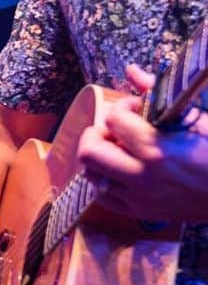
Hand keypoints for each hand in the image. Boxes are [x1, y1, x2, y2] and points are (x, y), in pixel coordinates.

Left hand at [77, 64, 207, 223]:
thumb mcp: (195, 118)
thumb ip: (158, 94)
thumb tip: (131, 70)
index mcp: (157, 148)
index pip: (113, 119)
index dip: (122, 107)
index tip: (137, 108)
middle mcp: (142, 176)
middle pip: (89, 152)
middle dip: (96, 134)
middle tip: (115, 129)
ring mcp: (139, 198)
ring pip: (91, 175)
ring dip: (99, 157)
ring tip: (119, 149)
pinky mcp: (141, 213)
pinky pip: (103, 197)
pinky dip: (105, 181)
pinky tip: (121, 170)